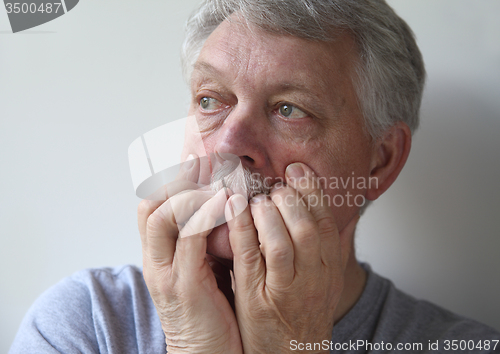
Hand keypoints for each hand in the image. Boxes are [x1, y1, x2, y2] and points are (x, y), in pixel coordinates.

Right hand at [138, 155, 241, 353]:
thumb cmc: (209, 311)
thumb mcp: (202, 270)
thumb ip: (204, 242)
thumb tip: (223, 207)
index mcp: (159, 256)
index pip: (150, 207)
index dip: (168, 180)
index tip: (194, 159)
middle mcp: (156, 261)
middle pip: (149, 206)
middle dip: (174, 178)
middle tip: (201, 159)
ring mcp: (166, 274)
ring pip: (161, 218)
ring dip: (188, 190)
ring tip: (212, 172)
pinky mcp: (185, 287)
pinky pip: (190, 241)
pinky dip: (205, 214)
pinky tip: (224, 199)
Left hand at [226, 162, 358, 353]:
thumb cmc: (303, 315)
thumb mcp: (327, 283)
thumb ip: (331, 249)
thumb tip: (340, 216)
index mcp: (329, 270)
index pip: (325, 222)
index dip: (312, 192)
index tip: (297, 170)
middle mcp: (312, 279)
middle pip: (307, 228)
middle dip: (290, 198)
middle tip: (276, 185)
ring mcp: (285, 289)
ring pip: (281, 242)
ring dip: (268, 212)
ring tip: (258, 198)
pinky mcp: (258, 298)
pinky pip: (250, 257)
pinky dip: (242, 228)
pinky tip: (234, 208)